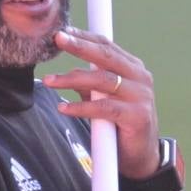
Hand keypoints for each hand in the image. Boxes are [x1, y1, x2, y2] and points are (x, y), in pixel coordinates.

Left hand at [43, 27, 159, 178]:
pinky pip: (104, 107)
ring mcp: (141, 96)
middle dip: (79, 46)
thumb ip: (90, 86)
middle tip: (57, 39)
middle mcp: (140, 78)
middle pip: (106, 56)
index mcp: (132, 69)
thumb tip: (68, 74)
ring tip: (49, 80)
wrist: (141, 159)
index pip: (106, 46)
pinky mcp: (137, 116)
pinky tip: (64, 108)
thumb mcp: (103, 100)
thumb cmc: (120, 126)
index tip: (62, 32)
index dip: (84, 37)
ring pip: (103, 80)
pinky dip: (82, 107)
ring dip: (73, 78)